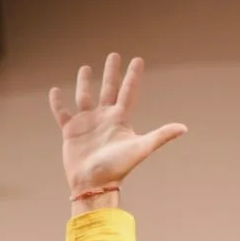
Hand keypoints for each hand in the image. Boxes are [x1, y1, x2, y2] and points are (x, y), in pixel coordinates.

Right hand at [49, 52, 186, 196]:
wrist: (93, 184)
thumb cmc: (117, 168)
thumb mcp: (141, 148)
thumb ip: (161, 136)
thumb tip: (184, 128)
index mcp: (120, 120)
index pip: (128, 92)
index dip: (133, 76)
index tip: (137, 60)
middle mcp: (104, 119)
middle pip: (109, 89)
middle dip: (112, 72)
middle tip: (114, 55)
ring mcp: (87, 124)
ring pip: (85, 97)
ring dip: (85, 83)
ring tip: (86, 68)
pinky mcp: (70, 132)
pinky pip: (62, 113)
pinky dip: (57, 103)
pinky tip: (55, 92)